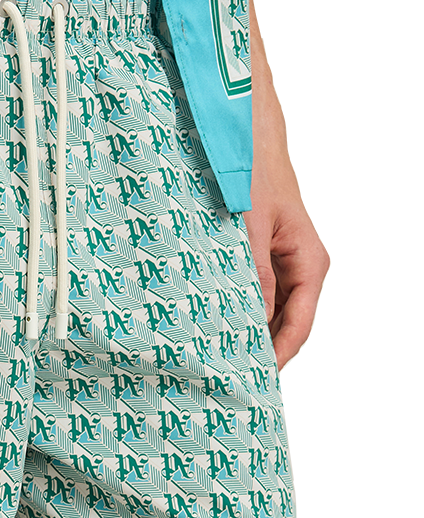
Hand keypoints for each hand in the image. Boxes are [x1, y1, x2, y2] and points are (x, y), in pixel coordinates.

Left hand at [243, 89, 329, 372]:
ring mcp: (277, 261)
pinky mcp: (256, 254)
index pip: (296, 325)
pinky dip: (232, 303)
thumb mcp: (249, 227)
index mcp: (307, 264)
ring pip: (262, 307)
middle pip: (280, 321)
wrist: (243, 139)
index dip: (276, 354)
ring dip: (242, 325)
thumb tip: (251, 319)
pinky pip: (248, 288)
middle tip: (226, 372)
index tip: (255, 378)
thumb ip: (253, 273)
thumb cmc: (253, 174)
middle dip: (256, 346)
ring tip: (215, 352)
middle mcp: (296, 267)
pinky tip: (211, 317)